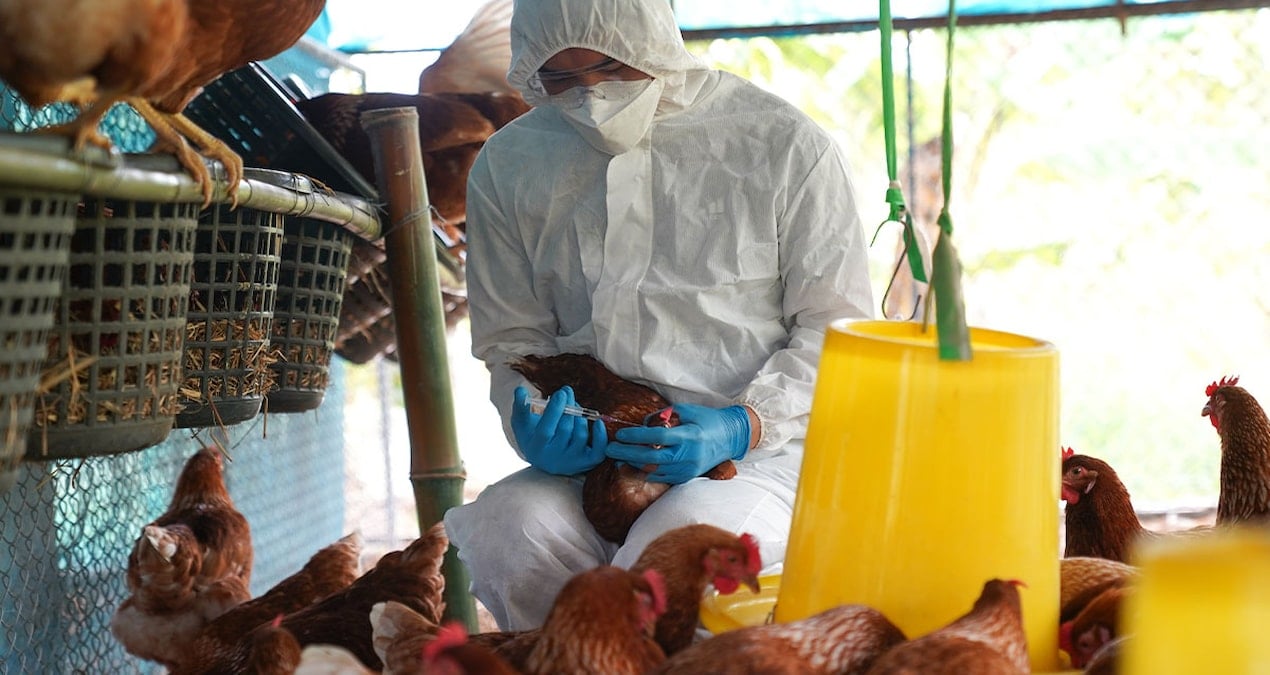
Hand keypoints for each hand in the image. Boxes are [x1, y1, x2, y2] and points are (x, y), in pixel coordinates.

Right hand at [511, 385, 607, 474]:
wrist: (544, 455)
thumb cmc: (532, 434)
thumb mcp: (522, 422)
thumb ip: (520, 406)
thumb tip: (520, 390)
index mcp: (535, 448)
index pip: (546, 430)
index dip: (554, 410)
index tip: (560, 392)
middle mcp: (552, 459)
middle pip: (565, 430)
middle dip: (569, 407)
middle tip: (567, 392)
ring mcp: (570, 462)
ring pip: (580, 436)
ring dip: (580, 417)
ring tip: (574, 405)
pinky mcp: (584, 463)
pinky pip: (597, 453)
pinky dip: (601, 437)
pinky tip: (598, 422)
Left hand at [607, 403, 749, 483]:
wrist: (731, 437)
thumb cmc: (708, 419)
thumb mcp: (687, 411)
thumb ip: (664, 416)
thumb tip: (643, 424)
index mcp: (689, 436)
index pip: (657, 437)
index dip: (636, 436)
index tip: (620, 434)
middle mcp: (689, 455)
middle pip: (651, 457)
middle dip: (627, 453)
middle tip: (610, 449)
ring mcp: (688, 469)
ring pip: (654, 471)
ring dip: (633, 464)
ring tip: (618, 457)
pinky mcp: (687, 476)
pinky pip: (662, 477)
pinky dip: (646, 472)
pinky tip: (634, 465)